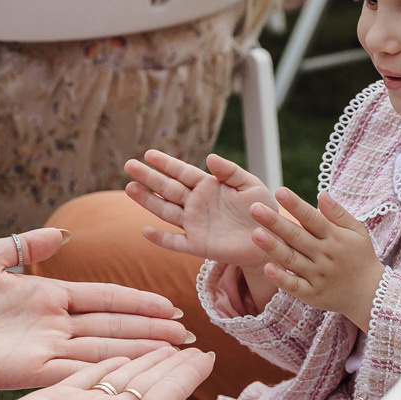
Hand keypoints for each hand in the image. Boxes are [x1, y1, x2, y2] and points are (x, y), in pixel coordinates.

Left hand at [0, 229, 195, 390]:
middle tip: (187, 334)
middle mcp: (53, 325)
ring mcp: (44, 349)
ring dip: (137, 351)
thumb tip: (62, 236)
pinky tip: (130, 372)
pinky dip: (103, 372)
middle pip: (113, 325)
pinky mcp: (28, 371)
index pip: (104, 298)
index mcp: (48, 296)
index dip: (136, 302)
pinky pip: (73, 371)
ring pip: (102, 349)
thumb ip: (25, 245)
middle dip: (150, 330)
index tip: (167, 305)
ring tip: (171, 352)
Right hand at [0, 347, 215, 399]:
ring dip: (144, 359)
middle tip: (190, 342)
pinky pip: (91, 374)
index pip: (170, 392)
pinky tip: (117, 356)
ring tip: (162, 344)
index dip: (190, 373)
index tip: (208, 355)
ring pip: (124, 375)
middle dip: (172, 362)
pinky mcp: (63, 396)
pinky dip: (107, 363)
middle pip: (151, 381)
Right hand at [125, 150, 275, 267]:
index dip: (166, 163)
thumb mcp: (250, 185)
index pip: (182, 172)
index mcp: (208, 187)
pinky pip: (175, 242)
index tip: (148, 154)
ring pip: (166, 210)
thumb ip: (230, 171)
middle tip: (129, 165)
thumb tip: (209, 157)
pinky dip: (160, 238)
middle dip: (149, 177)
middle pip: (168, 188)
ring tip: (129, 188)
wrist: (271, 239)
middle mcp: (197, 204)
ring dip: (148, 201)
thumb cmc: (262, 209)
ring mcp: (195, 224)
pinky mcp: (198, 245)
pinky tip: (145, 231)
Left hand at [250, 187, 383, 329]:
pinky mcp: (313, 294)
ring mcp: (318, 276)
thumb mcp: (358, 231)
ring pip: (292, 260)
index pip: (312, 218)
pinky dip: (281, 278)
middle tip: (254, 209)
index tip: (279, 191)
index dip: (296, 205)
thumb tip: (322, 193)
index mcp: (335, 237)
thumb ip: (339, 213)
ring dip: (273, 247)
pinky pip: (295, 286)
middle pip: (297, 237)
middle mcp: (325, 255)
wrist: (371, 294)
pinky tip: (267, 268)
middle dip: (275, 222)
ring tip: (255, 234)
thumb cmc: (361, 257)